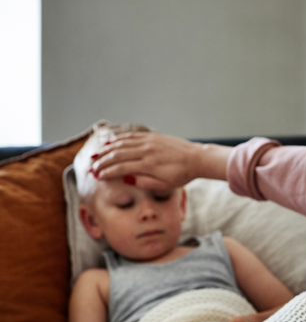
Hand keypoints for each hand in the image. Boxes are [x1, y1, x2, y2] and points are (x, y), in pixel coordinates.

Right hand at [90, 132, 206, 189]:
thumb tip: (126, 179)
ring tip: (95, 155)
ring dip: (107, 149)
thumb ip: (145, 183)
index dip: (107, 172)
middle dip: (102, 161)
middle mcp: (147, 151)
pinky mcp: (153, 136)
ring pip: (122, 143)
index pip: (121, 167)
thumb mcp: (164, 185)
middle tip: (91, 167)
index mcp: (149, 165)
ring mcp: (149, 141)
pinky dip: (119, 139)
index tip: (97, 176)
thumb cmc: (182, 175)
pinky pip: (131, 136)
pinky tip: (110, 143)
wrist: (196, 158)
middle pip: (118, 154)